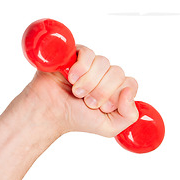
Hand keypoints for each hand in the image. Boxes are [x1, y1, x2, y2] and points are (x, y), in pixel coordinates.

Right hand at [21, 45, 138, 137]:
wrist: (48, 114)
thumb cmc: (76, 118)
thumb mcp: (110, 127)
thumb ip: (129, 115)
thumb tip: (130, 92)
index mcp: (116, 88)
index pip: (130, 83)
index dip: (117, 95)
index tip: (103, 107)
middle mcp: (105, 73)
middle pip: (118, 73)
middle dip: (101, 91)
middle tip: (86, 101)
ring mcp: (91, 63)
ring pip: (104, 63)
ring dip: (89, 82)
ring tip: (76, 92)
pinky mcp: (76, 53)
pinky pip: (89, 53)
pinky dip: (81, 68)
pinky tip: (71, 78)